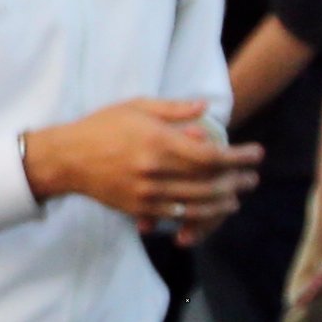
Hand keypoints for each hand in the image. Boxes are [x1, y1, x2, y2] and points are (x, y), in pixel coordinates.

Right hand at [24, 97, 258, 235]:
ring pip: (195, 202)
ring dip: (222, 201)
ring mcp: (145, 192)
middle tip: (252, 177)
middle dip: (236, 180)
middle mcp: (154, 170)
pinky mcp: (137, 207)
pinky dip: (197, 213)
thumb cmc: (101, 126)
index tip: (256, 154)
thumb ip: (174, 109)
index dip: (237, 157)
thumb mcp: (136, 106)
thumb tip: (206, 108)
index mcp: (156, 141)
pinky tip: (210, 208)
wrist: (66, 159)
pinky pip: (175, 214)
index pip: (209, 155)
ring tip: (237, 197)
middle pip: (207, 181)